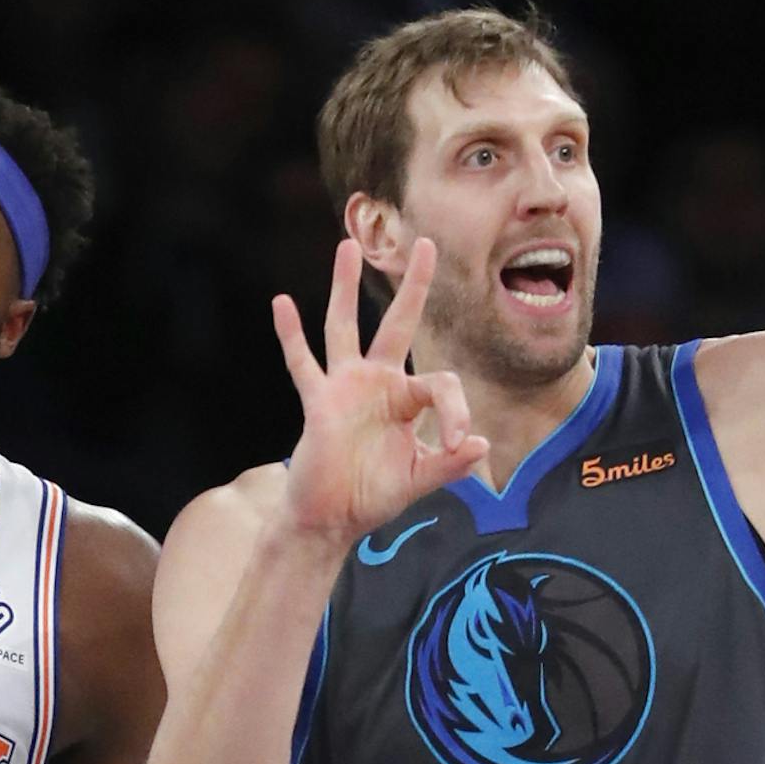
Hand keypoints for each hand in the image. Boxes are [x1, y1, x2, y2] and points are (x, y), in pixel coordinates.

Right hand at [273, 237, 488, 546]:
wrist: (330, 520)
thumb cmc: (372, 497)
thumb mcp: (419, 480)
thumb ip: (450, 464)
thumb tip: (481, 444)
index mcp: (407, 400)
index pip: (440, 383)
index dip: (456, 411)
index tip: (458, 444)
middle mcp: (377, 384)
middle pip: (397, 323)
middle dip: (413, 286)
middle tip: (425, 243)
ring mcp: (345, 388)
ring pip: (344, 326)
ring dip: (345, 287)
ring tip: (348, 245)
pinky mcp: (318, 402)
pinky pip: (302, 363)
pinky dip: (291, 335)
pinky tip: (282, 303)